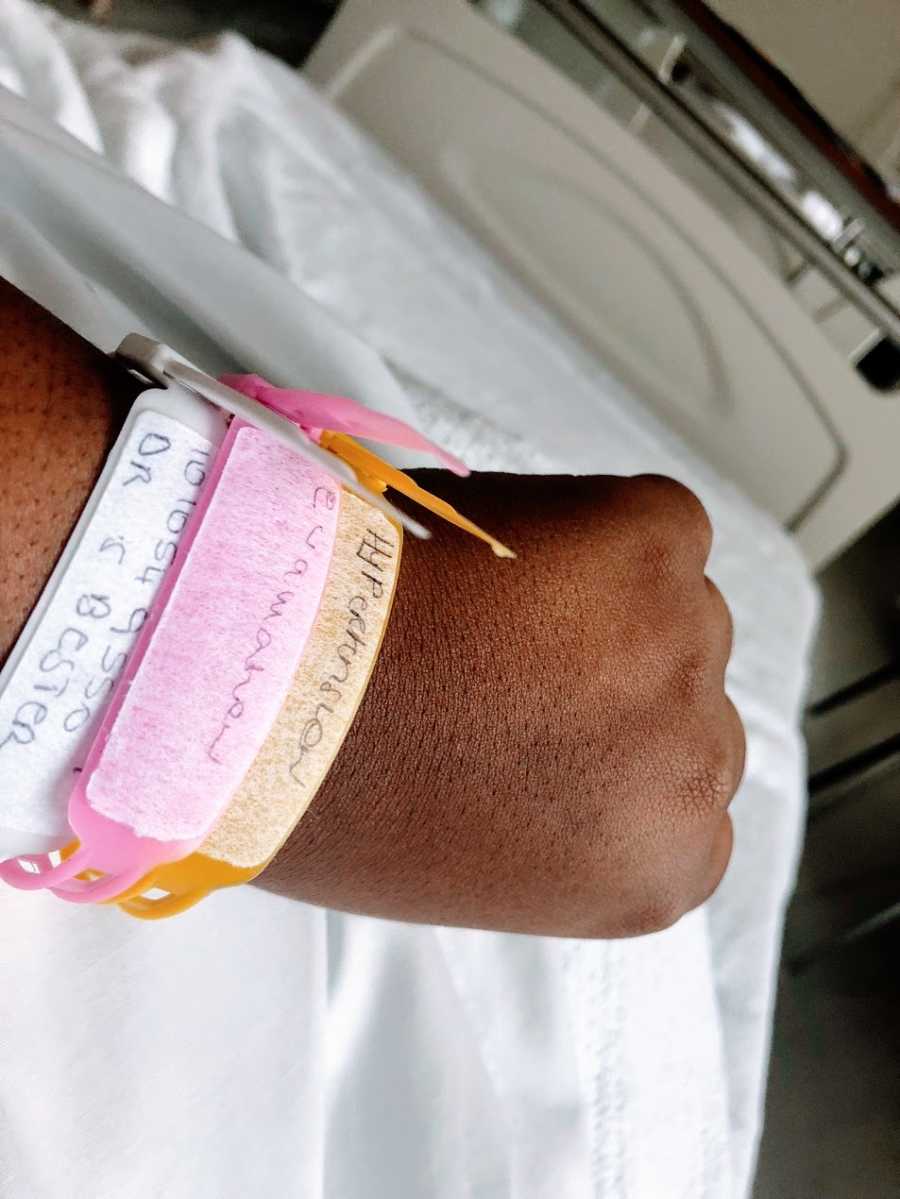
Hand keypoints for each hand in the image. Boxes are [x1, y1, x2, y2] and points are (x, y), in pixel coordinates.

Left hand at [262, 471, 743, 937]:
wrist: (276, 687)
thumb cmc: (336, 789)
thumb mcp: (481, 860)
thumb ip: (569, 816)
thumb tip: (575, 744)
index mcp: (664, 863)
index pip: (685, 797)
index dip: (604, 750)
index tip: (548, 728)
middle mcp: (698, 763)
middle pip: (686, 694)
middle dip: (614, 675)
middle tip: (509, 661)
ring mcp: (685, 639)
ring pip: (670, 602)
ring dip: (603, 598)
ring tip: (488, 607)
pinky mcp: (654, 535)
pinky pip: (655, 521)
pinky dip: (593, 523)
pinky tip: (508, 555)